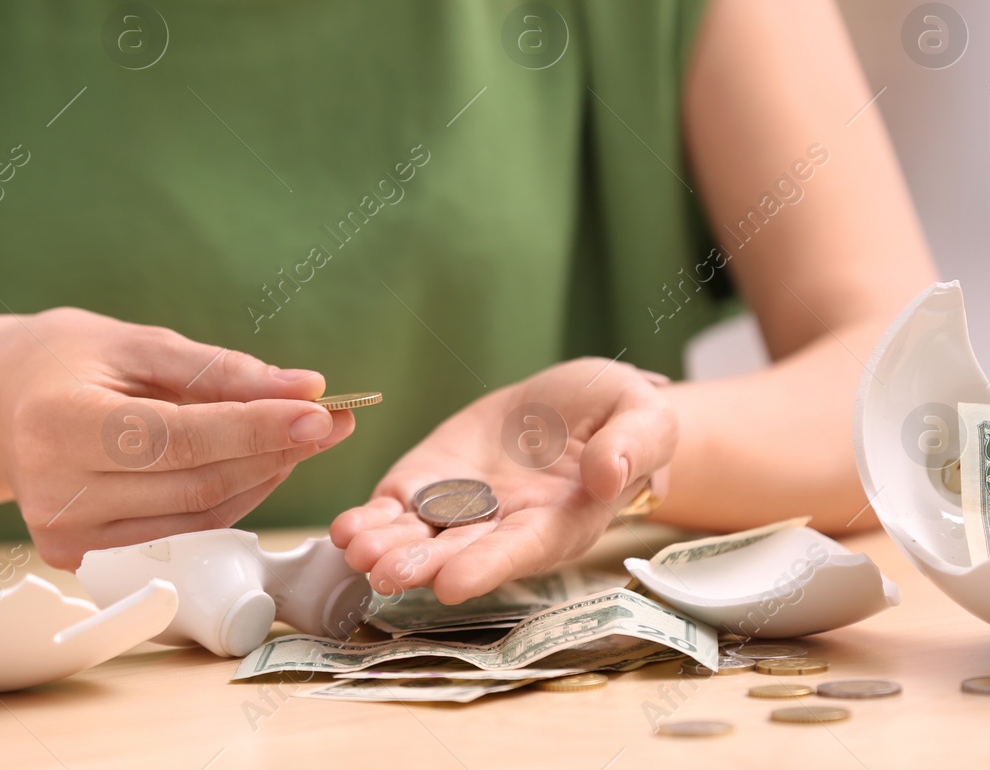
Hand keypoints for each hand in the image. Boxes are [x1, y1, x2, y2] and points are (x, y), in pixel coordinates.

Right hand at [0, 308, 352, 567]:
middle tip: (330, 418)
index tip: (321, 411)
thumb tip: (305, 388)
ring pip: (197, 518)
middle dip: (274, 451)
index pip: (176, 438)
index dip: (254, 428)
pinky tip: (254, 466)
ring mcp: (65, 538)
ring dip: (261, 478)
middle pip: (194, 484)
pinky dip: (228, 501)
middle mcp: (54, 492)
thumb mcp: (138, 344)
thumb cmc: (69, 362)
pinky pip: (180, 536)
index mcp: (57, 423)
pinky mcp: (80, 561)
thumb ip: (220, 369)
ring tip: (298, 435)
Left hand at [330, 358, 675, 603]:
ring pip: (421, 538)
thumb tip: (609, 474)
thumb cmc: (620, 419)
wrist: (578, 405)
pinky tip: (346, 527)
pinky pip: (397, 508)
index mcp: (561, 522)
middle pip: (461, 554)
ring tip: (355, 547)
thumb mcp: (643, 419)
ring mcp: (463, 510)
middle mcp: (507, 528)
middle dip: (423, 565)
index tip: (451, 583)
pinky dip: (372, 519)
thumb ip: (632, 446)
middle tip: (386, 572)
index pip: (520, 551)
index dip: (486, 567)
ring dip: (387, 547)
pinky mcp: (431, 484)